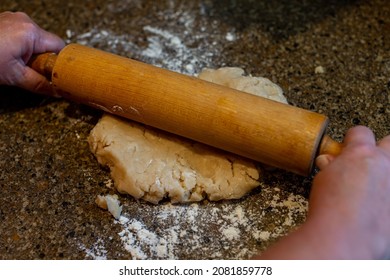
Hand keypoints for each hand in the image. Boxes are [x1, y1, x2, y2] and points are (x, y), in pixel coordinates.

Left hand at [0, 12, 64, 93]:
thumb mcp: (14, 77)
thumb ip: (39, 84)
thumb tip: (57, 91)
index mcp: (31, 32)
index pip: (59, 47)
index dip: (59, 62)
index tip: (54, 75)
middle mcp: (24, 20)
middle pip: (47, 43)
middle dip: (42, 59)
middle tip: (30, 72)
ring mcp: (13, 18)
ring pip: (34, 40)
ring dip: (30, 54)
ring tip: (16, 64)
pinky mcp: (5, 21)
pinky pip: (22, 35)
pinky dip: (20, 47)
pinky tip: (9, 56)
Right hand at [255, 126, 389, 258]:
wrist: (346, 240)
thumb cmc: (331, 211)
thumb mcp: (323, 180)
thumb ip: (331, 167)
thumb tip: (329, 163)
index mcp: (362, 154)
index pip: (360, 132)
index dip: (352, 139)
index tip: (348, 145)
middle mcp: (386, 165)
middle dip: (380, 150)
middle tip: (368, 164)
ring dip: (383, 176)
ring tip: (370, 190)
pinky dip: (383, 201)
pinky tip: (374, 212)